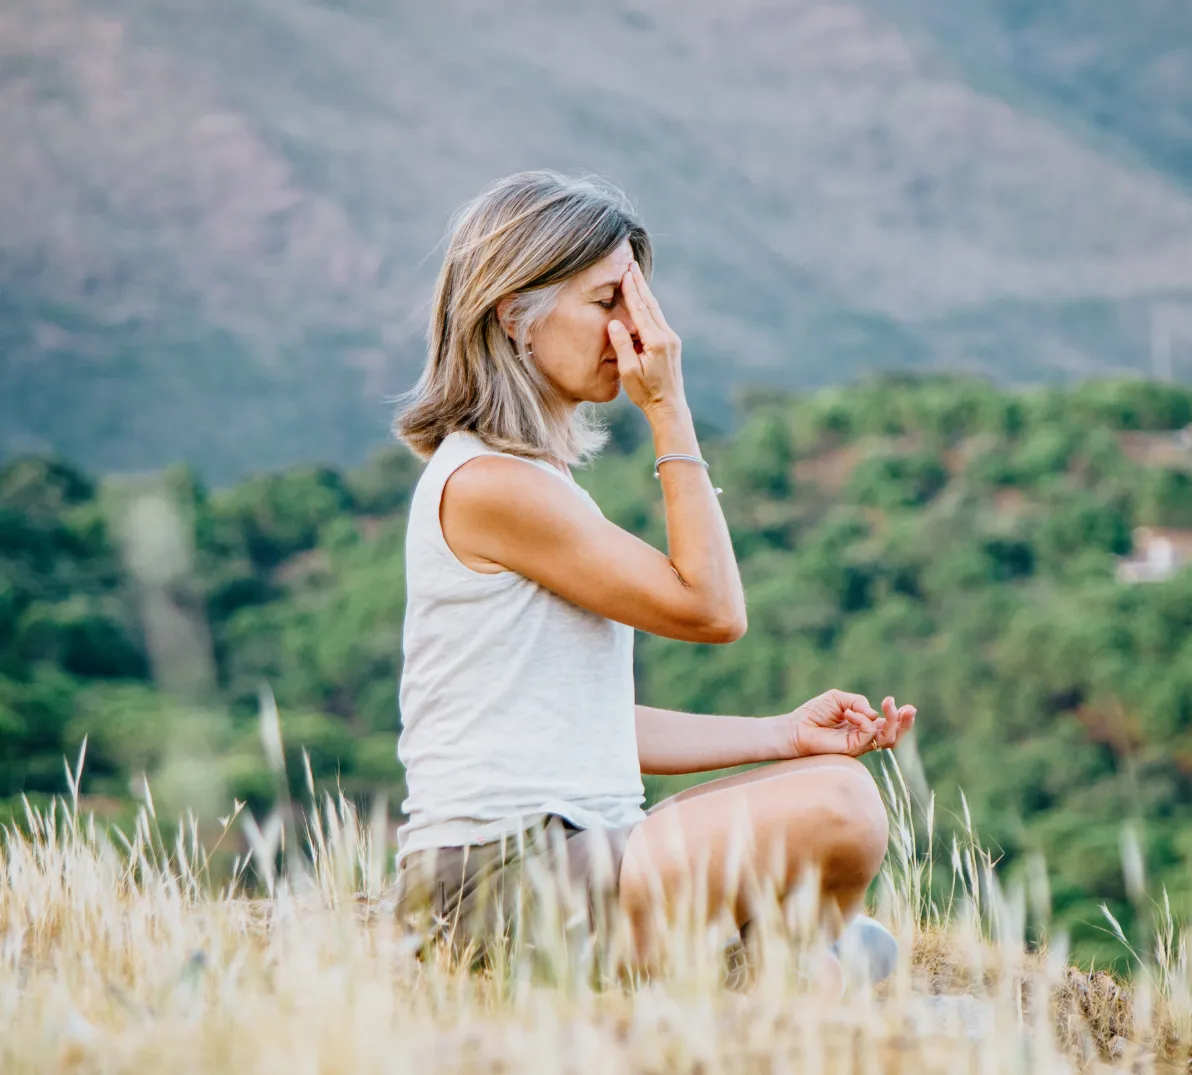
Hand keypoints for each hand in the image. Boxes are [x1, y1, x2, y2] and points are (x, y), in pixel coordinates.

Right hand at [606, 261, 684, 416]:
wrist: (669, 406)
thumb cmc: (645, 392)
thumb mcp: (628, 371)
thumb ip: (622, 345)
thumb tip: (614, 323)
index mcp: (655, 342)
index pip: (640, 310)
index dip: (631, 291)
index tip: (625, 273)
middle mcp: (667, 337)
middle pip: (650, 304)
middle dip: (640, 284)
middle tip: (631, 265)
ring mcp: (671, 339)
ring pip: (655, 311)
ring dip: (645, 293)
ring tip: (636, 276)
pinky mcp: (671, 344)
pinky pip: (658, 320)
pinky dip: (649, 307)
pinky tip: (644, 300)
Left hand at [778, 690, 916, 759]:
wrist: (796, 727)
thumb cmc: (815, 713)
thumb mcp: (839, 699)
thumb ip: (858, 702)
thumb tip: (873, 713)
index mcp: (863, 724)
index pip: (887, 724)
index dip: (899, 717)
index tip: (906, 706)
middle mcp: (864, 736)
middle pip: (893, 735)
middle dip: (905, 722)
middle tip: (910, 709)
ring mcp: (859, 744)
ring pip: (887, 739)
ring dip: (893, 721)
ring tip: (890, 705)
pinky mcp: (852, 748)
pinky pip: (867, 734)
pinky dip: (862, 720)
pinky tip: (849, 713)